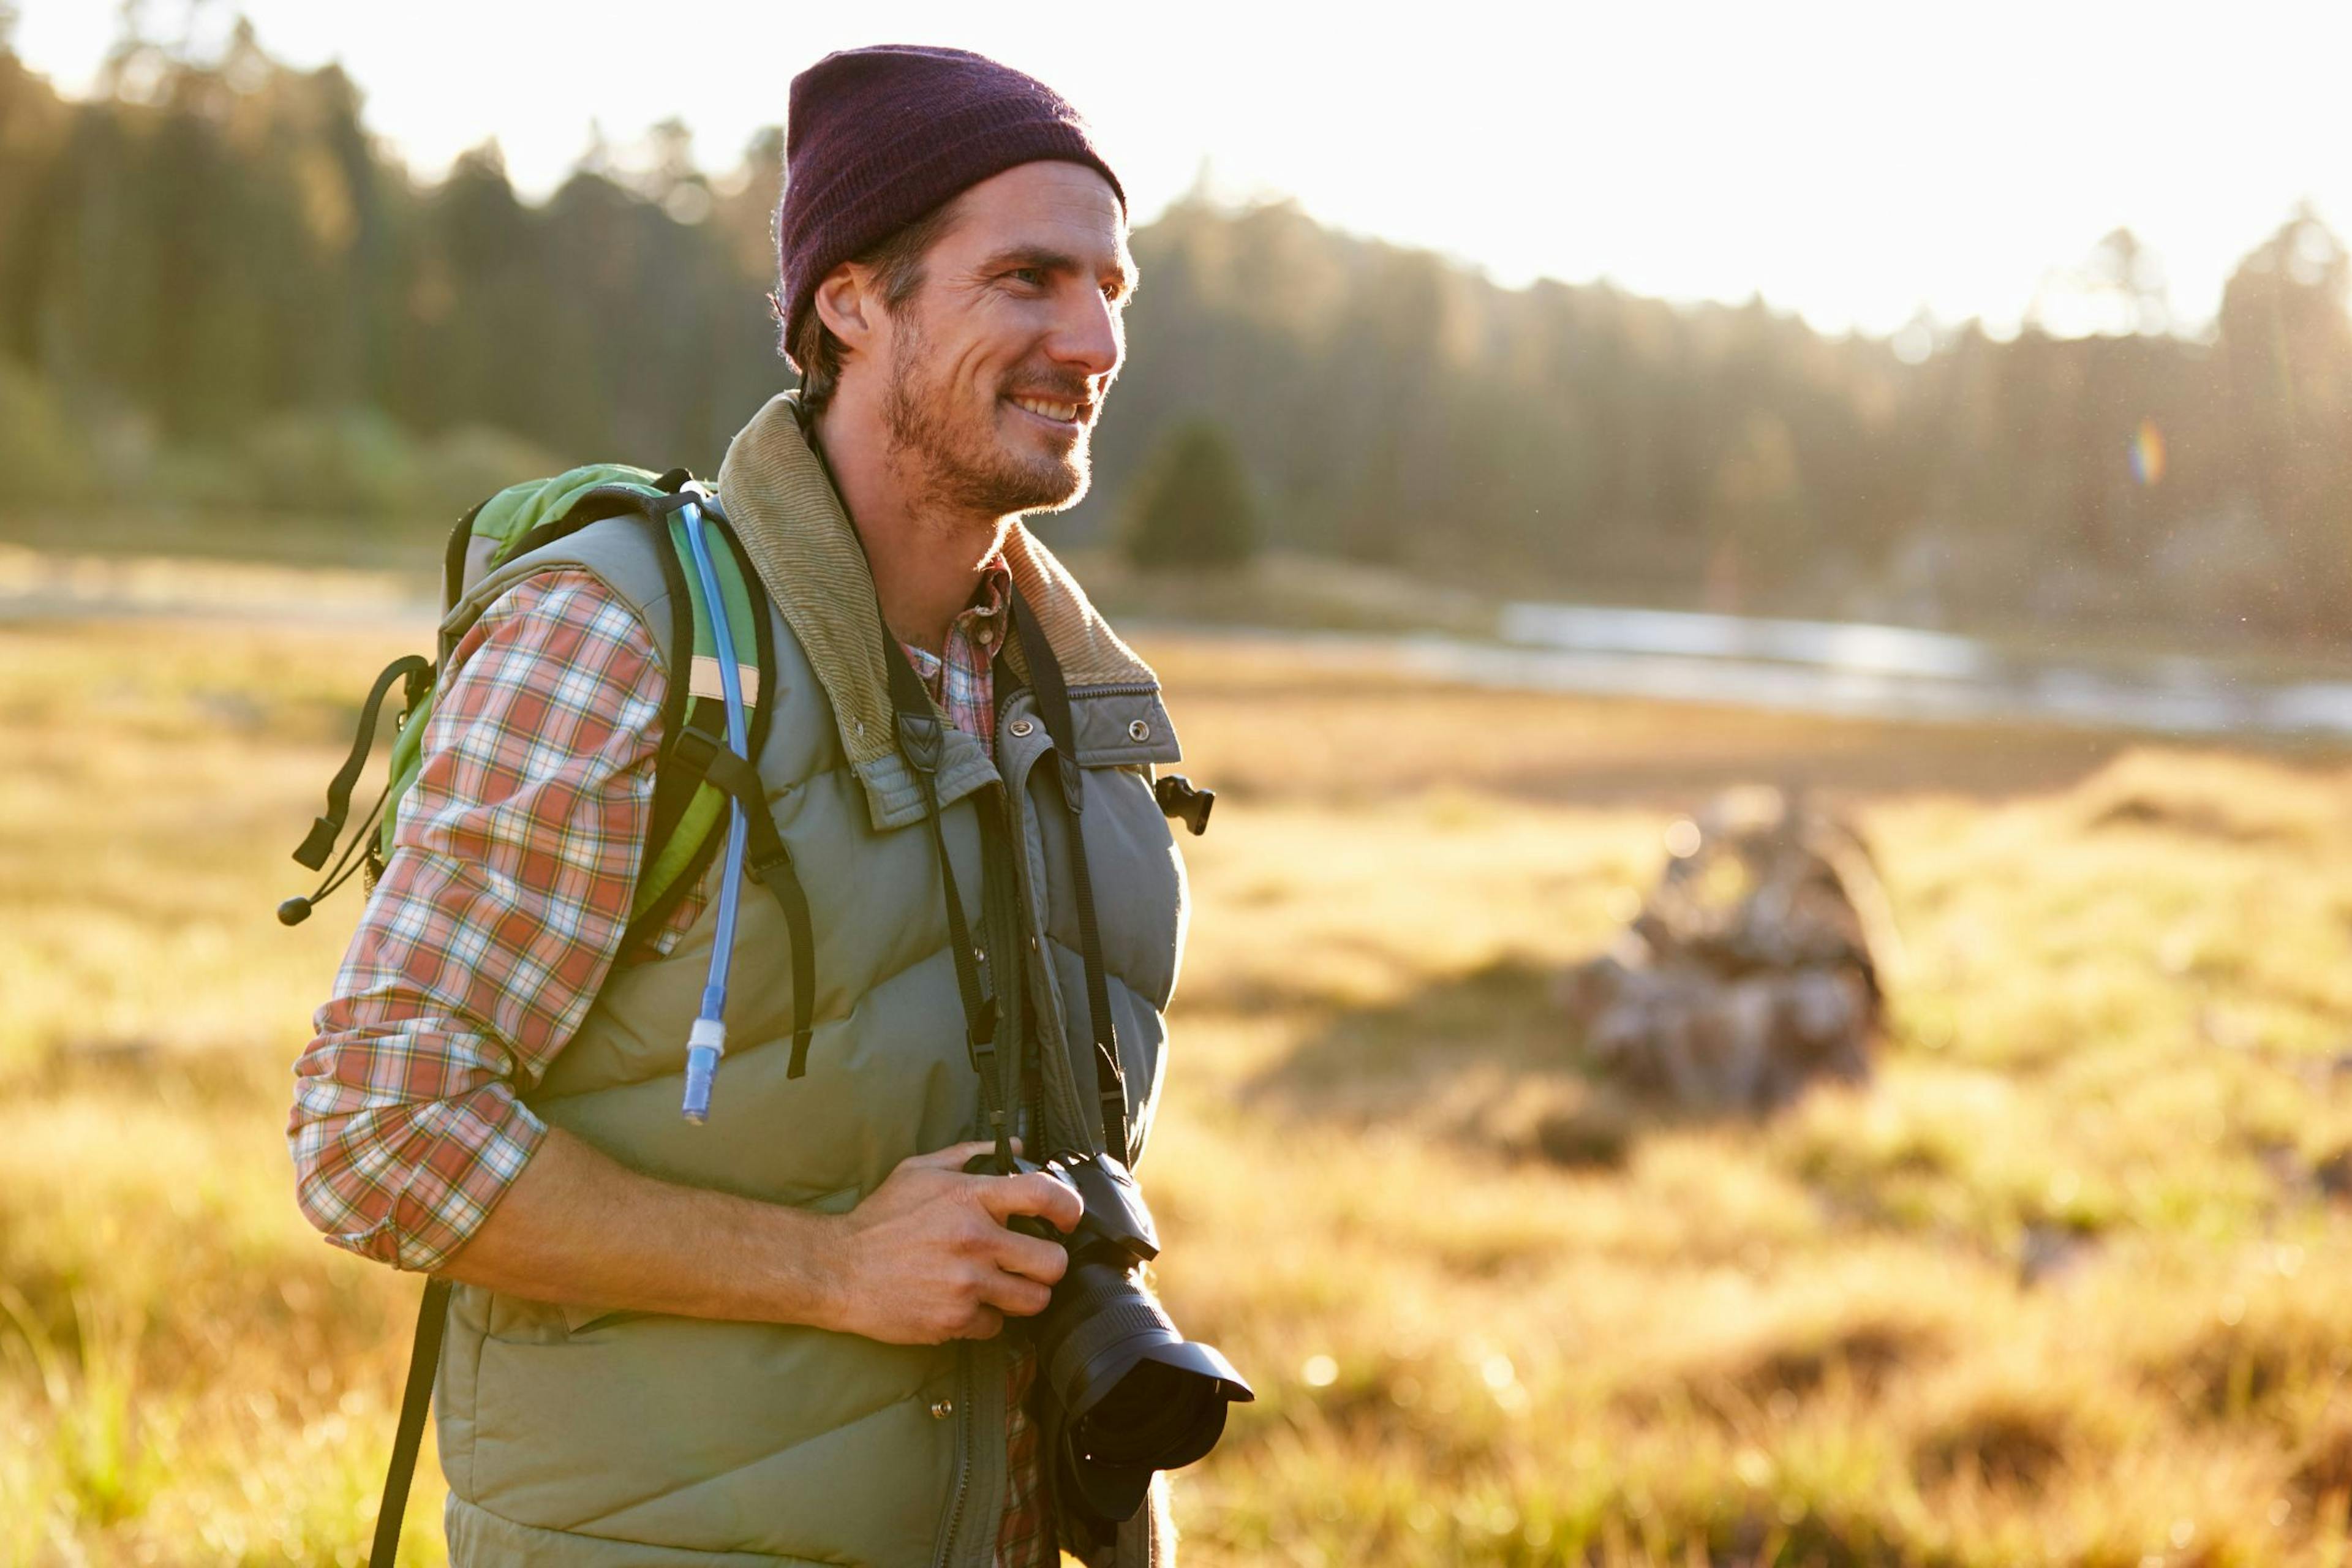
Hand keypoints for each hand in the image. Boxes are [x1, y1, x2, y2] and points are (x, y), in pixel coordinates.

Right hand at [818, 1140, 1083, 1344]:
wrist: (837, 1269)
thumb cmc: (879, 1219)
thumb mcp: (920, 1171)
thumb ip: (970, 1154)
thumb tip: (1015, 1148)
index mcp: (970, 1197)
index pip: (1044, 1195)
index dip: (1069, 1208)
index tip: (1066, 1219)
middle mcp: (975, 1240)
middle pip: (1053, 1262)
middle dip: (1049, 1264)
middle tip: (1032, 1262)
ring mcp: (968, 1284)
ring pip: (1034, 1300)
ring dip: (1023, 1295)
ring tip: (1003, 1286)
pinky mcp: (956, 1320)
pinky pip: (996, 1326)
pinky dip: (986, 1319)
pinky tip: (965, 1303)